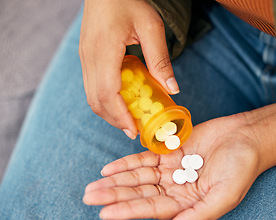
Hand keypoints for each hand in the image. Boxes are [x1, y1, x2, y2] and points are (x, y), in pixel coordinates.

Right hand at [79, 0, 178, 138]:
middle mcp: (89, 57)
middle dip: (114, 119)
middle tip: (133, 130)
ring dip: (109, 111)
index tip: (134, 130)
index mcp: (104, 50)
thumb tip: (172, 89)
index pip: (107, 93)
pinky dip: (105, 99)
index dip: (120, 116)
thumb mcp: (151, 26)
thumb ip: (160, 59)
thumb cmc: (128, 0)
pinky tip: (121, 100)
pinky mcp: (86, 56)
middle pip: (95, 100)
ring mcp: (84, 57)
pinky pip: (92, 85)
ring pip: (91, 95)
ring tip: (128, 119)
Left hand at [83, 113, 273, 219]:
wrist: (247, 137)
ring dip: (116, 181)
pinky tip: (109, 168)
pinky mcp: (170, 152)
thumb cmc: (241, 167)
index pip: (151, 208)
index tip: (104, 211)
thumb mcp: (225, 195)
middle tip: (88, 196)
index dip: (127, 209)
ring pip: (138, 177)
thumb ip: (200, 215)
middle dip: (114, 195)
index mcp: (187, 203)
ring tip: (92, 185)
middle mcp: (175, 188)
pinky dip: (127, 163)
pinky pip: (145, 159)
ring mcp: (171, 170)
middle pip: (139, 193)